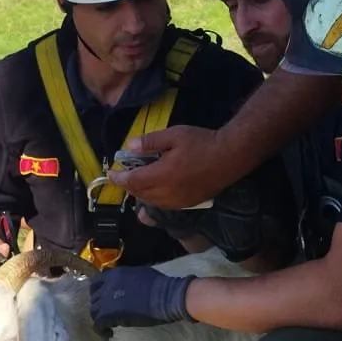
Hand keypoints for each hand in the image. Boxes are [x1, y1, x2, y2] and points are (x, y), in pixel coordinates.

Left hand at [88, 266, 192, 327]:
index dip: (98, 291)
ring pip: (94, 311)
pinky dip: (102, 330)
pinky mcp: (110, 315)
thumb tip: (126, 284)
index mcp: (115, 274)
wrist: (165, 297)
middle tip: (106, 313)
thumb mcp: (140, 274)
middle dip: (98, 306)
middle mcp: (107, 285)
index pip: (97, 282)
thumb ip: (127, 279)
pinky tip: (109, 334)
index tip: (103, 298)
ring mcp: (107, 300)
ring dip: (100, 318)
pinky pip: (98, 324)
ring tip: (108, 325)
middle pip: (94, 297)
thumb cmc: (160, 285)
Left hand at [109, 126, 224, 208]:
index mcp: (161, 175)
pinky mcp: (188, 204)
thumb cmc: (202, 142)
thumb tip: (129, 146)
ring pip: (151, 202)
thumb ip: (150, 142)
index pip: (132, 181)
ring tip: (137, 182)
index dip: (119, 178)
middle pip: (140, 194)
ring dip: (140, 193)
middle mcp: (167, 193)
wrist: (230, 157)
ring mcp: (178, 201)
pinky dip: (154, 199)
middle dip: (128, 185)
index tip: (111, 173)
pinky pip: (164, 205)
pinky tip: (155, 190)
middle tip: (124, 175)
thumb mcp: (174, 135)